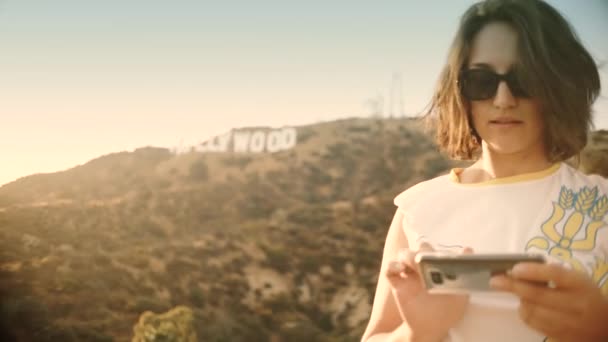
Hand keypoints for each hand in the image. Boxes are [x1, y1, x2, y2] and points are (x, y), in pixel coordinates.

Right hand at [386, 243, 471, 340]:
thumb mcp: (461, 294)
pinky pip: (389, 270)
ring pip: (404, 255)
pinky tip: (400, 269)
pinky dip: (392, 266)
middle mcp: (423, 267)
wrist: (431, 327)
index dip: (435, 248)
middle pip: (419, 248)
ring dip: (408, 255)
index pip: (436, 249)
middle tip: (426, 259)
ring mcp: (410, 274)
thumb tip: (469, 250)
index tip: (438, 255)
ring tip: (414, 264)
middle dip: (422, 250)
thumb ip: (464, 274)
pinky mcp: (398, 284)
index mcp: (438, 267)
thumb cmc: (448, 310)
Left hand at [490, 262, 607, 341]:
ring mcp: (569, 323)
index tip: (514, 269)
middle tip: (495, 281)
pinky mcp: (562, 336)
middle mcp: (575, 304)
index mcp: (579, 284)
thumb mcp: (576, 279)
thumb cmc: (584, 295)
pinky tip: (527, 307)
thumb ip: (553, 273)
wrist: (603, 326)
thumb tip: (520, 269)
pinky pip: (534, 324)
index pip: (554, 275)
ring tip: (519, 294)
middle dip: (513, 286)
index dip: (532, 271)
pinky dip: (525, 314)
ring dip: (520, 301)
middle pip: (538, 295)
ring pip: (533, 311)